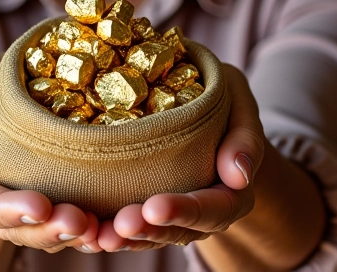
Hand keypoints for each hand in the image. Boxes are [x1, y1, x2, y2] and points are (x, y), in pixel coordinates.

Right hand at [0, 55, 101, 253]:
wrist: (17, 93)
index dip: (8, 210)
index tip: (38, 205)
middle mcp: (4, 203)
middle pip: (22, 229)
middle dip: (49, 231)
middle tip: (79, 221)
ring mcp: (35, 207)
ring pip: (51, 234)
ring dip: (76, 237)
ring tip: (101, 229)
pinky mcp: (64, 202)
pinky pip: (77, 226)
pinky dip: (95, 231)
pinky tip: (114, 227)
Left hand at [96, 63, 265, 251]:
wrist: (208, 109)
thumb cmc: (225, 99)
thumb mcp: (241, 103)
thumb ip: (246, 135)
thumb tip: (239, 174)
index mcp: (233, 191)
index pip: (214, 208)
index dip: (184, 210)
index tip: (155, 206)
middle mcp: (205, 212)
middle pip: (179, 230)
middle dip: (149, 229)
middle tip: (121, 224)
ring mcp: (176, 216)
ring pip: (152, 236)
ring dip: (126, 238)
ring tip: (100, 236)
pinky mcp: (150, 210)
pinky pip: (133, 229)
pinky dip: (113, 232)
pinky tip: (90, 233)